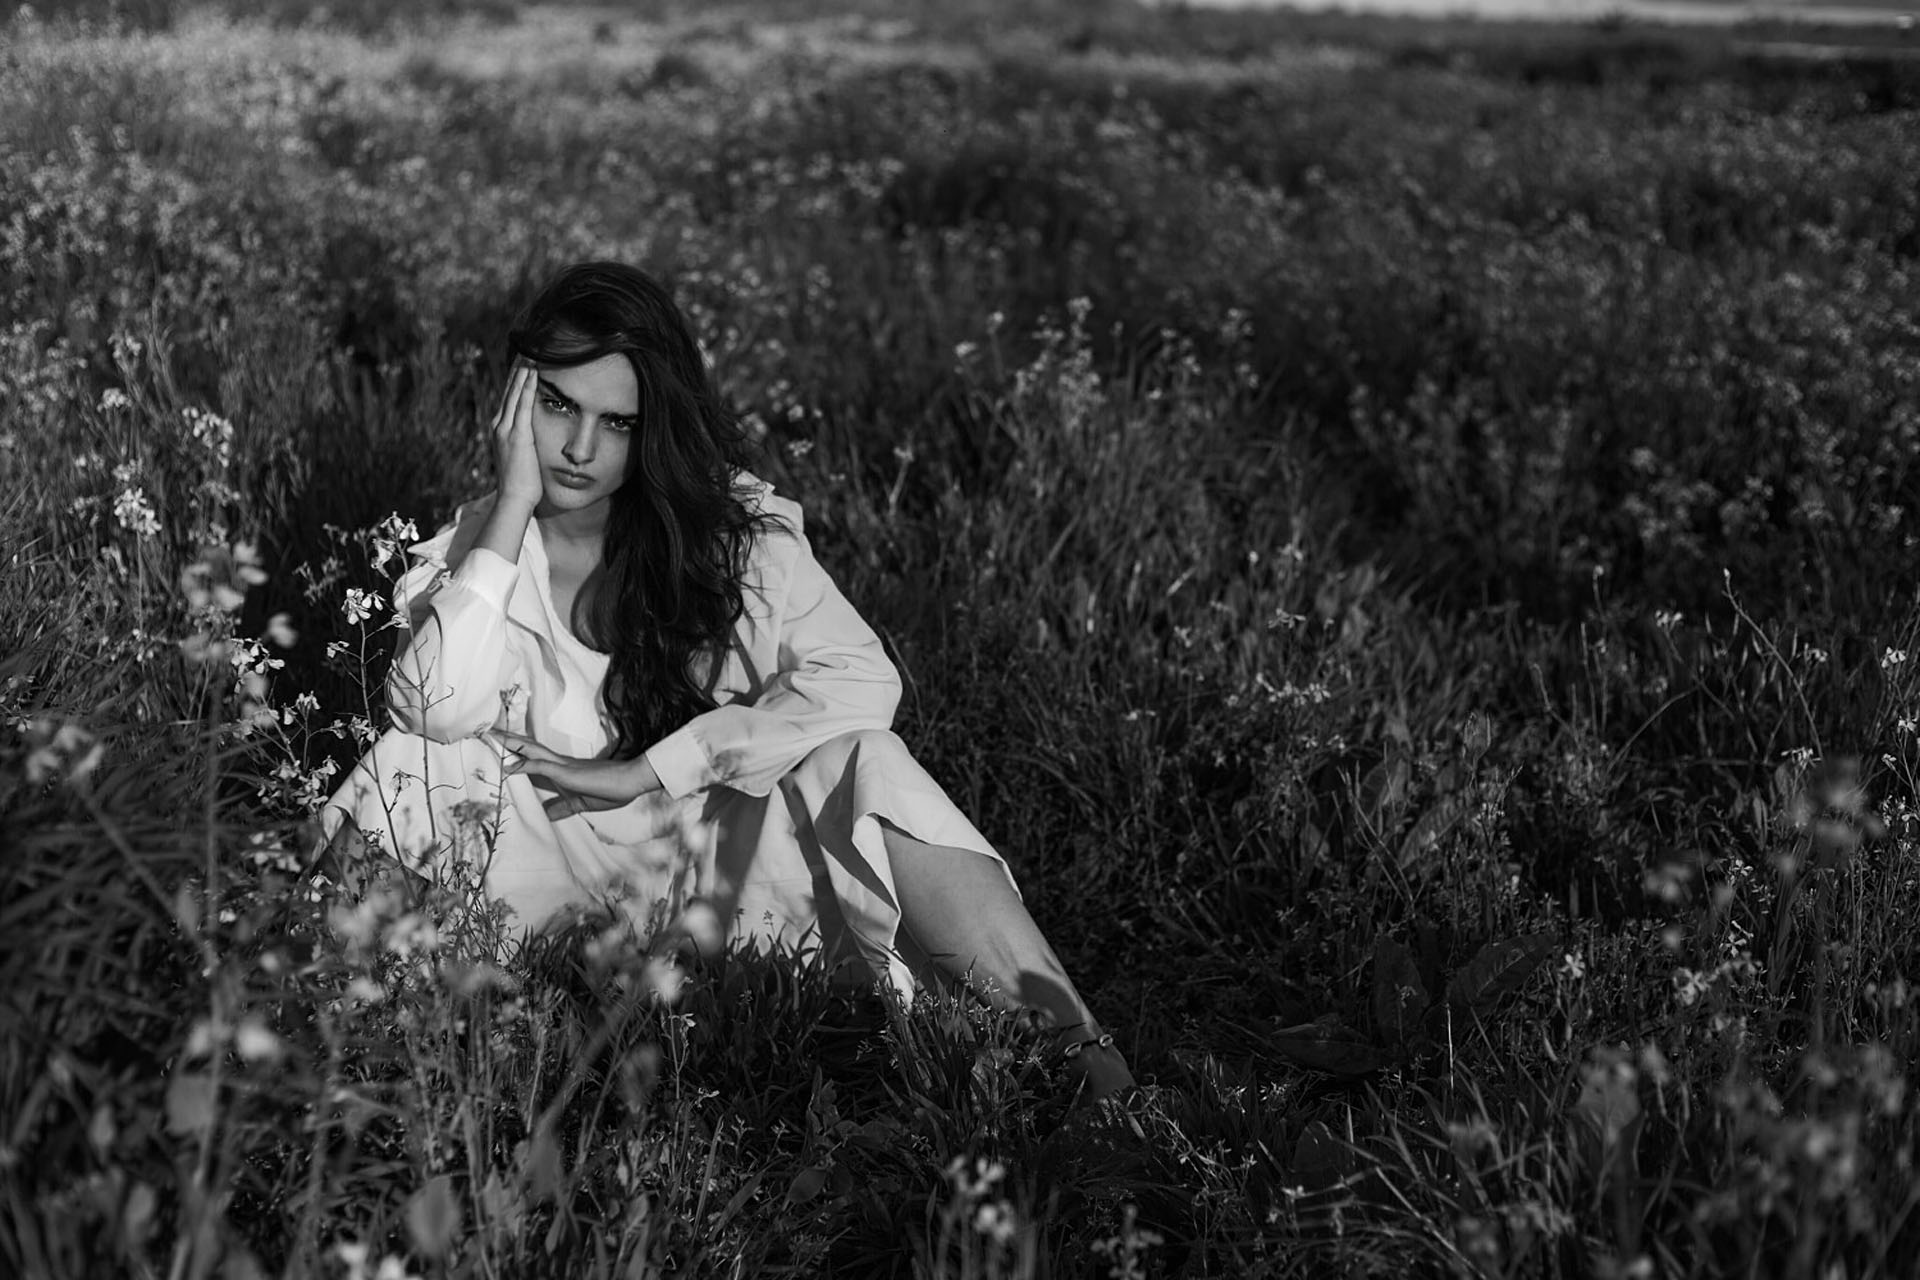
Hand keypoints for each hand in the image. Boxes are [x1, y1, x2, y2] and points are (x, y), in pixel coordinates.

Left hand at [488, 730, 663, 820]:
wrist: (631, 781)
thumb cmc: (613, 790)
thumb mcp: (582, 804)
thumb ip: (564, 807)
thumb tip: (548, 816)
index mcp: (564, 770)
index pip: (536, 757)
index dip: (519, 751)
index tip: (502, 745)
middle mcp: (561, 763)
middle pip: (529, 748)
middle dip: (509, 740)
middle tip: (489, 731)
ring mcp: (563, 766)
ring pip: (531, 751)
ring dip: (511, 744)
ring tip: (493, 736)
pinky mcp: (567, 772)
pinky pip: (541, 767)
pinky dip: (524, 766)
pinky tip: (509, 767)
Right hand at [492, 361, 542, 511]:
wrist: (514, 499)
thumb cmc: (522, 484)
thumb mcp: (522, 457)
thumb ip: (524, 443)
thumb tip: (532, 438)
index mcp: (500, 429)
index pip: (509, 397)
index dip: (515, 378)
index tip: (524, 361)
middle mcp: (500, 425)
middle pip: (509, 389)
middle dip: (518, 368)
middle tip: (527, 347)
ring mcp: (507, 429)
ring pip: (515, 392)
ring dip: (523, 371)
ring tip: (531, 351)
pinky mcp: (518, 435)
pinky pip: (524, 404)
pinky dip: (528, 386)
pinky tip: (534, 371)